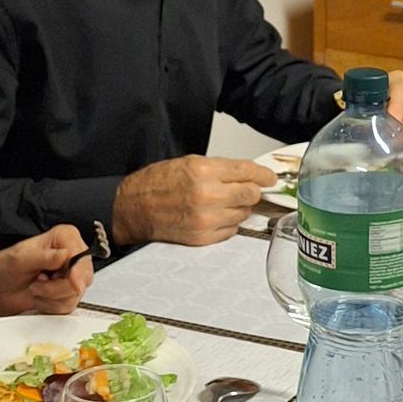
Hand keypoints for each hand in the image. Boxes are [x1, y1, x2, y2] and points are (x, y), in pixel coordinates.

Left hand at [0, 225, 92, 318]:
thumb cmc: (3, 269)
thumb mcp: (19, 259)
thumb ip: (44, 257)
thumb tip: (65, 255)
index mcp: (63, 237)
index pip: (81, 254)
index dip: (77, 270)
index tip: (71, 281)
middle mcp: (71, 255)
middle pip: (82, 277)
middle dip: (57, 287)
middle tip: (37, 282)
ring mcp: (71, 276)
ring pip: (76, 294)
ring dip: (51, 297)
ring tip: (35, 288)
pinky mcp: (68, 293)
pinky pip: (70, 306)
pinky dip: (52, 306)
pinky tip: (40, 298)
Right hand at [111, 155, 276, 245]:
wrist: (133, 208)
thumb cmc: (157, 184)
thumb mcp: (189, 163)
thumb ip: (222, 169)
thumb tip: (250, 176)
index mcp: (203, 171)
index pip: (247, 172)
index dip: (263, 175)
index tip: (269, 178)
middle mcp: (207, 196)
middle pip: (251, 195)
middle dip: (252, 191)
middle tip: (245, 189)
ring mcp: (206, 220)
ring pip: (243, 214)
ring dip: (238, 208)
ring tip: (220, 202)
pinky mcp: (203, 238)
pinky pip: (231, 231)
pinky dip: (228, 223)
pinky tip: (214, 216)